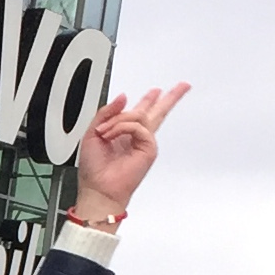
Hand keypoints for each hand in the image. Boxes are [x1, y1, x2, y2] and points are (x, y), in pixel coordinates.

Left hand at [69, 83, 187, 229]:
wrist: (98, 188)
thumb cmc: (94, 168)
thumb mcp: (92, 132)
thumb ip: (106, 112)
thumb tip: (123, 97)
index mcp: (123, 132)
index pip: (141, 112)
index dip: (150, 99)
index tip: (157, 91)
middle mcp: (136, 136)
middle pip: (159, 111)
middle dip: (171, 97)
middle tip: (183, 86)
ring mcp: (143, 142)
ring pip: (140, 114)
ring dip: (117, 120)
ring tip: (104, 132)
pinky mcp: (148, 148)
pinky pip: (137, 126)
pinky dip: (121, 127)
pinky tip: (110, 135)